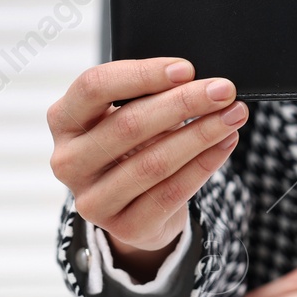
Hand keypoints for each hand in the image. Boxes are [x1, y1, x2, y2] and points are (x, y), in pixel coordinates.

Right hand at [48, 58, 247, 276]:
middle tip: (224, 90)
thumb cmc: (130, 145)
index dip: (142, 75)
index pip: (94, 86)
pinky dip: (204, 165)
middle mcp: (68, 161)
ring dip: (201, 135)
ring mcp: (92, 199)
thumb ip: (148, 95)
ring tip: (233, 115)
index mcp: (63, 119)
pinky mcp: (123, 227)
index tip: (186, 69)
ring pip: (153, 162)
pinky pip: (171, 193)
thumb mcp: (125, 114)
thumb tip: (199, 81)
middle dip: (184, 103)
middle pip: (129, 125)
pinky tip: (225, 143)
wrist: (131, 206)